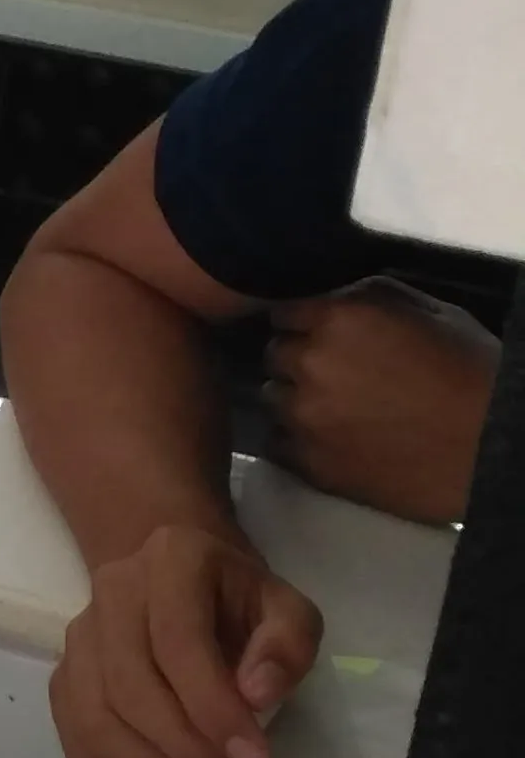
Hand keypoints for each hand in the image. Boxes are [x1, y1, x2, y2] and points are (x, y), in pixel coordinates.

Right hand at [49, 522, 323, 757]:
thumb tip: (256, 695)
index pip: (178, 644)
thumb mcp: (287, 611)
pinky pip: (79, 748)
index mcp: (171, 562)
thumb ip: (285, 646)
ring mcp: (76, 642)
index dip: (213, 710)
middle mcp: (110, 594)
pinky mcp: (62, 684)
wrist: (182, 588)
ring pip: (96, 725)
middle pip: (129, 689)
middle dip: (185, 751)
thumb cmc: (239, 604)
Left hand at [260, 277, 492, 526]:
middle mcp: (310, 364)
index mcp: (339, 318)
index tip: (316, 330)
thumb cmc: (468, 370)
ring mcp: (304, 417)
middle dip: (297, 358)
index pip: (284, 311)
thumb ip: (369, 298)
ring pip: (272, 398)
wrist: (486, 446)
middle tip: (331, 370)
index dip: (302, 320)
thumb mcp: (428, 311)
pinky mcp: (307, 462)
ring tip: (332, 406)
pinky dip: (294, 437)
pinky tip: (329, 435)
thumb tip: (333, 294)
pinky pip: (276, 442)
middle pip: (274, 354)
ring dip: (293, 397)